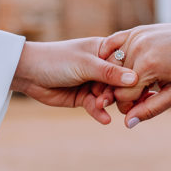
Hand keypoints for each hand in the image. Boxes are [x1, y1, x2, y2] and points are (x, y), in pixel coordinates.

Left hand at [11, 37, 137, 123]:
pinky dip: (99, 113)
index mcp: (104, 50)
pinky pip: (95, 107)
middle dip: (119, 92)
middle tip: (119, 100)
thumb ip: (110, 73)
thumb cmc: (57, 59)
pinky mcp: (83, 97)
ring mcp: (92, 82)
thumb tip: (135, 79)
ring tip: (102, 106)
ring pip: (108, 96)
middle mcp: (100, 66)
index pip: (126, 62)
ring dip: (107, 102)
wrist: (28, 72)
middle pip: (119, 82)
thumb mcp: (85, 64)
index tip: (142, 85)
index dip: (134, 73)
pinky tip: (105, 120)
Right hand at [96, 19, 170, 127]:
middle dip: (126, 93)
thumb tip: (127, 123)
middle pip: (114, 82)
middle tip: (147, 93)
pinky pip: (111, 47)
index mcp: (148, 65)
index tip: (145, 104)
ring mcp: (135, 36)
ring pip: (111, 66)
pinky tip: (127, 67)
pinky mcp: (135, 30)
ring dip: (120, 78)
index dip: (131, 106)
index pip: (122, 95)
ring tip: (144, 81)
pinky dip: (113, 59)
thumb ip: (151, 109)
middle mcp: (138, 48)